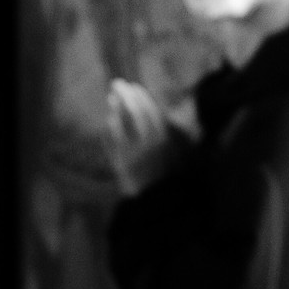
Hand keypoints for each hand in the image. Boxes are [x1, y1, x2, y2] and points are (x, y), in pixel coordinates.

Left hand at [106, 79, 184, 195]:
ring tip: (111, 99)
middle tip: (117, 84)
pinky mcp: (118, 165)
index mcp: (163, 140)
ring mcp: (129, 154)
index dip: (140, 96)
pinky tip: (108, 121)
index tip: (134, 86)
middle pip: (132, 113)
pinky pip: (110, 143)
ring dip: (114, 110)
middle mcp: (145, 144)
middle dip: (124, 96)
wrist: (160, 203)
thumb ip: (172, 134)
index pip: (149, 111)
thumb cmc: (173, 177)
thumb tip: (161, 114)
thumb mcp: (180, 153)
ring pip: (118, 126)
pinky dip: (108, 130)